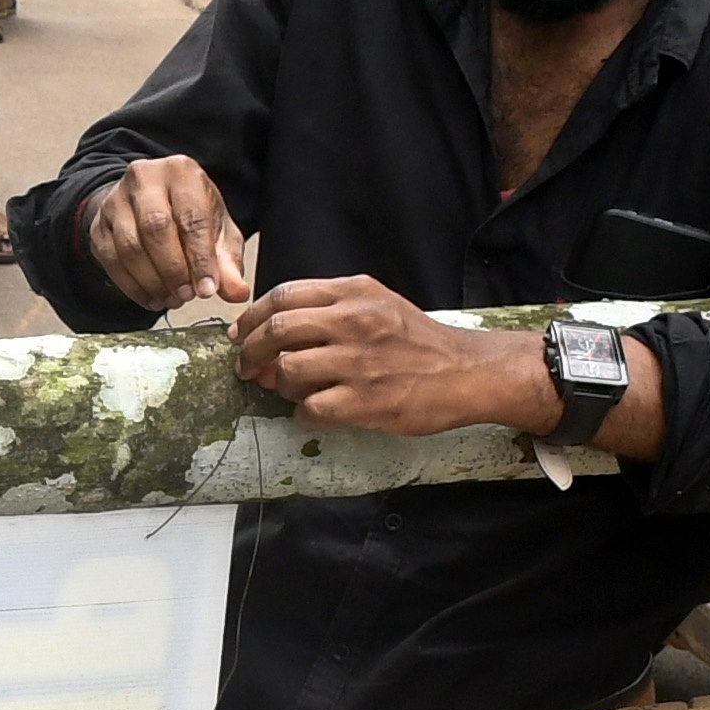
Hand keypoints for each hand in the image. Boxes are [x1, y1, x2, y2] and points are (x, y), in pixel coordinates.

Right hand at [80, 156, 252, 311]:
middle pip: (156, 227)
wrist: (149, 202)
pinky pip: (111, 260)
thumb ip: (228, 261)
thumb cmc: (189, 213)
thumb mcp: (217, 229)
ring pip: (130, 246)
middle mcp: (144, 178)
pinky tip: (152, 298)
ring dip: (152, 281)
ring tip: (172, 299)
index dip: (200, 257)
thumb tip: (237, 293)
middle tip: (187, 296)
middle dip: (173, 269)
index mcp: (181, 172)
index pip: (191, 216)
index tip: (207, 289)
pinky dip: (132, 286)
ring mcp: (115, 200)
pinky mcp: (99, 224)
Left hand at [230, 274, 543, 437]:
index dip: (253, 317)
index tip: (241, 334)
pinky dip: (303, 415)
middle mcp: (354, 321)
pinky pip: (310, 409)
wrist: (468, 372)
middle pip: (278, 330)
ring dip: (278, 386)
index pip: (284, 296)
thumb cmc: (419, 341)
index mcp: (354, 293)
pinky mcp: (366, 401)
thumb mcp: (378, 304)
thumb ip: (332, 308)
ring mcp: (359, 362)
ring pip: (288, 370)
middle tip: (247, 369)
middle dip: (252, 352)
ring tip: (291, 392)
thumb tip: (277, 327)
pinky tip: (314, 415)